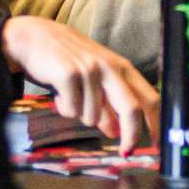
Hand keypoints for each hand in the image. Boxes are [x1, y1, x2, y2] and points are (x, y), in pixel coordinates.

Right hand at [2, 16, 159, 151]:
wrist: (32, 37)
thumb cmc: (65, 58)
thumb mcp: (92, 78)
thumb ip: (107, 103)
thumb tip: (116, 131)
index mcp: (121, 67)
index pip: (148, 97)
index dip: (156, 123)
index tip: (157, 145)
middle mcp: (109, 67)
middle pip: (132, 109)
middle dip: (132, 135)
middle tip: (126, 152)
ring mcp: (89, 70)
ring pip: (93, 117)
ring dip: (80, 115)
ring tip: (69, 97)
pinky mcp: (69, 74)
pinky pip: (71, 110)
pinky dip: (63, 109)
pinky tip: (57, 94)